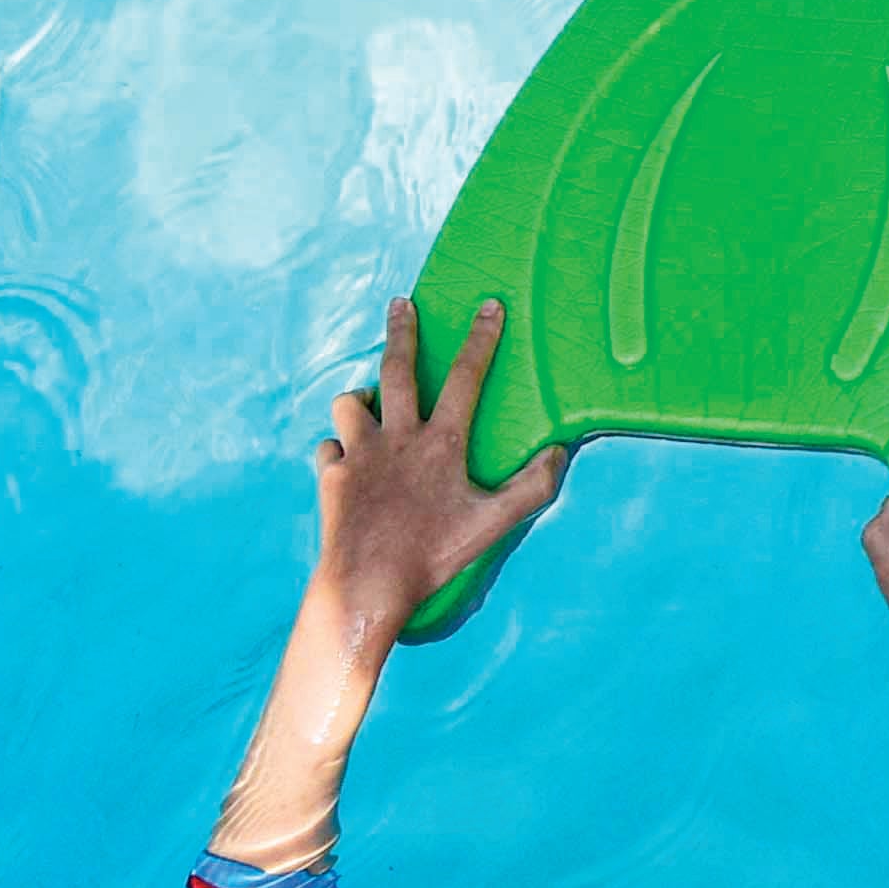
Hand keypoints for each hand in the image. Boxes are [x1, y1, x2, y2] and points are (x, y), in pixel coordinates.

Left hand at [317, 295, 569, 643]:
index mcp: (440, 443)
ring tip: (368, 403)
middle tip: (400, 304)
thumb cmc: (434, 555)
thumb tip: (559, 452)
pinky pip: (329, 449)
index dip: (480, 339)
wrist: (368, 584)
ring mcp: (360, 455)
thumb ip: (532, 487)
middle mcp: (397, 438)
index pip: (466, 378)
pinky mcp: (332, 478)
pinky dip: (338, 451)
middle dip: (401, 331)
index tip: (488, 306)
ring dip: (360, 400)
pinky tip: (347, 461)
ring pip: (349, 404)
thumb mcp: (493, 523)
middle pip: (397, 370)